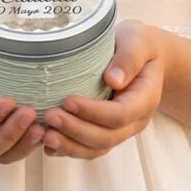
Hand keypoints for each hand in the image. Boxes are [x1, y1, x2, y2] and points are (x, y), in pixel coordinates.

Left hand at [40, 19, 165, 159]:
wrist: (143, 54)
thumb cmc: (139, 44)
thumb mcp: (138, 41)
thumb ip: (129, 58)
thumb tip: (113, 80)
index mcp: (145, 99)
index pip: (120, 115)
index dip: (93, 112)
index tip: (67, 101)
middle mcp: (134, 120)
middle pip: (106, 137)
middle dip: (76, 130)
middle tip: (49, 116)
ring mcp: (120, 130)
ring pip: (96, 148)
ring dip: (70, 145)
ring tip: (45, 135)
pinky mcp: (105, 131)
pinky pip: (88, 148)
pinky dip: (68, 149)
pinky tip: (47, 144)